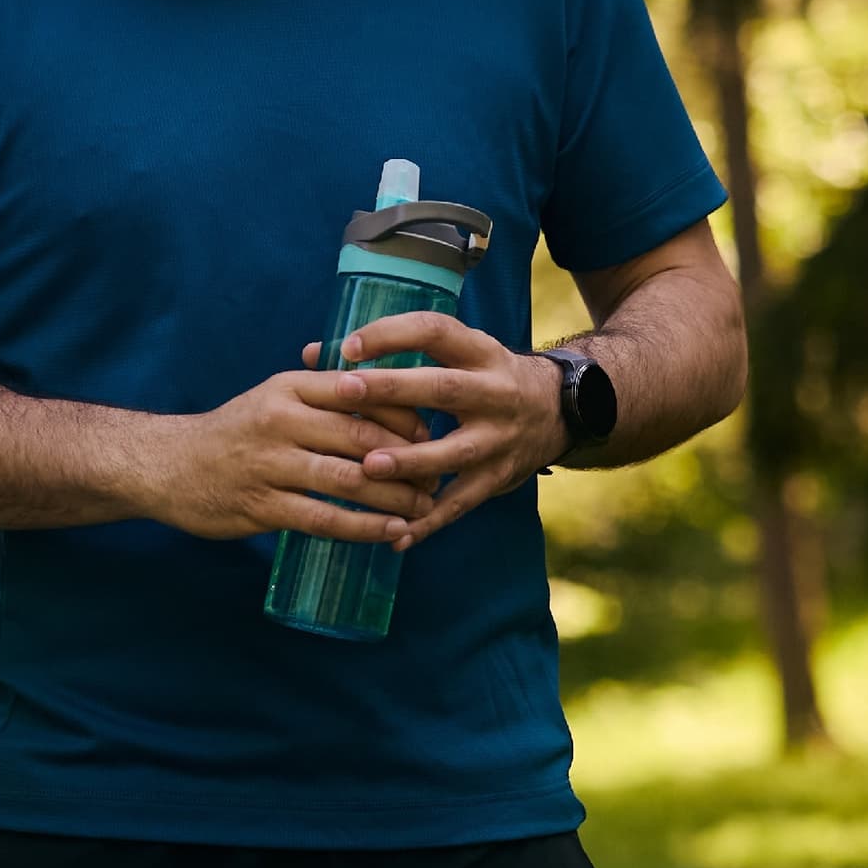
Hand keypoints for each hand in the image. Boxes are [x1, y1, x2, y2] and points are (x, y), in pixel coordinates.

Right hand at [131, 365, 437, 543]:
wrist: (165, 465)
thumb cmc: (232, 433)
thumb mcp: (273, 398)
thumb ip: (324, 396)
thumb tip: (393, 402)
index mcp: (289, 388)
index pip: (362, 394)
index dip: (405, 415)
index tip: (432, 434)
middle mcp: (279, 420)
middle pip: (361, 437)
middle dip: (409, 461)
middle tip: (438, 478)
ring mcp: (268, 464)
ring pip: (348, 480)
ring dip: (395, 498)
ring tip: (424, 509)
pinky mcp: (260, 505)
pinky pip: (324, 518)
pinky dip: (363, 527)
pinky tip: (390, 533)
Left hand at [308, 316, 568, 543]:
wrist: (558, 410)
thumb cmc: (480, 377)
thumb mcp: (453, 354)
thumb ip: (387, 353)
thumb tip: (310, 354)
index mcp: (478, 352)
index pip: (435, 333)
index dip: (392, 335)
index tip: (347, 347)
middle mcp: (494, 391)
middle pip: (443, 388)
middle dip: (392, 389)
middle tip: (343, 391)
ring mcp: (499, 438)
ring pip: (455, 451)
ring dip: (410, 461)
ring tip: (367, 468)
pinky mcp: (499, 477)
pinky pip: (461, 503)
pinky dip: (428, 521)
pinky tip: (395, 535)